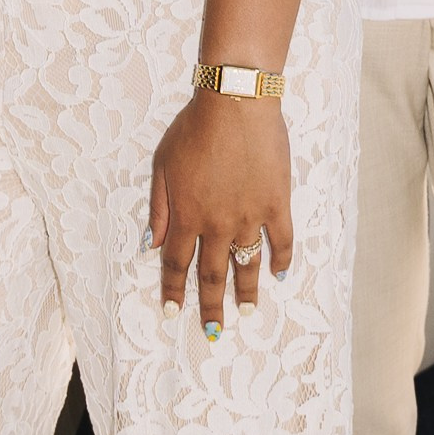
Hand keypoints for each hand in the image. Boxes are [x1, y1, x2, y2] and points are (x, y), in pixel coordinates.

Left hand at [147, 92, 293, 335]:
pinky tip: (279, 275)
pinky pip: (281, 240)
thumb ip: (158, 207)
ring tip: (247, 314)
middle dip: (209, 306)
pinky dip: (281, 260)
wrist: (235, 102)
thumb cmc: (194, 128)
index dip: (173, 290)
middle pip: (211, 274)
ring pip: (246, 264)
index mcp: (186, 216)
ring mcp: (249, 216)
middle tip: (212, 332)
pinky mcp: (276, 204)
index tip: (172, 311)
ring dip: (245, 292)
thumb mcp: (162, 164)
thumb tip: (152, 243)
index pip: (175, 263)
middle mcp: (217, 224)